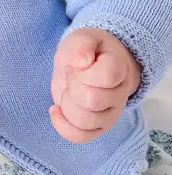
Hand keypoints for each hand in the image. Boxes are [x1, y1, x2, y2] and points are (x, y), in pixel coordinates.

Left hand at [48, 27, 141, 143]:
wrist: (93, 65)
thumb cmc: (88, 51)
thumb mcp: (82, 38)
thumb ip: (81, 45)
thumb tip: (81, 62)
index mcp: (119, 69)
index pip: (105, 77)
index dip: (83, 71)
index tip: (77, 65)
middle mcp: (119, 95)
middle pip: (92, 100)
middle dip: (72, 86)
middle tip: (71, 76)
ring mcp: (110, 114)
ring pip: (85, 121)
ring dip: (66, 105)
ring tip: (67, 91)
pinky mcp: (98, 128)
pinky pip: (80, 136)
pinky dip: (62, 125)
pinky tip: (55, 109)